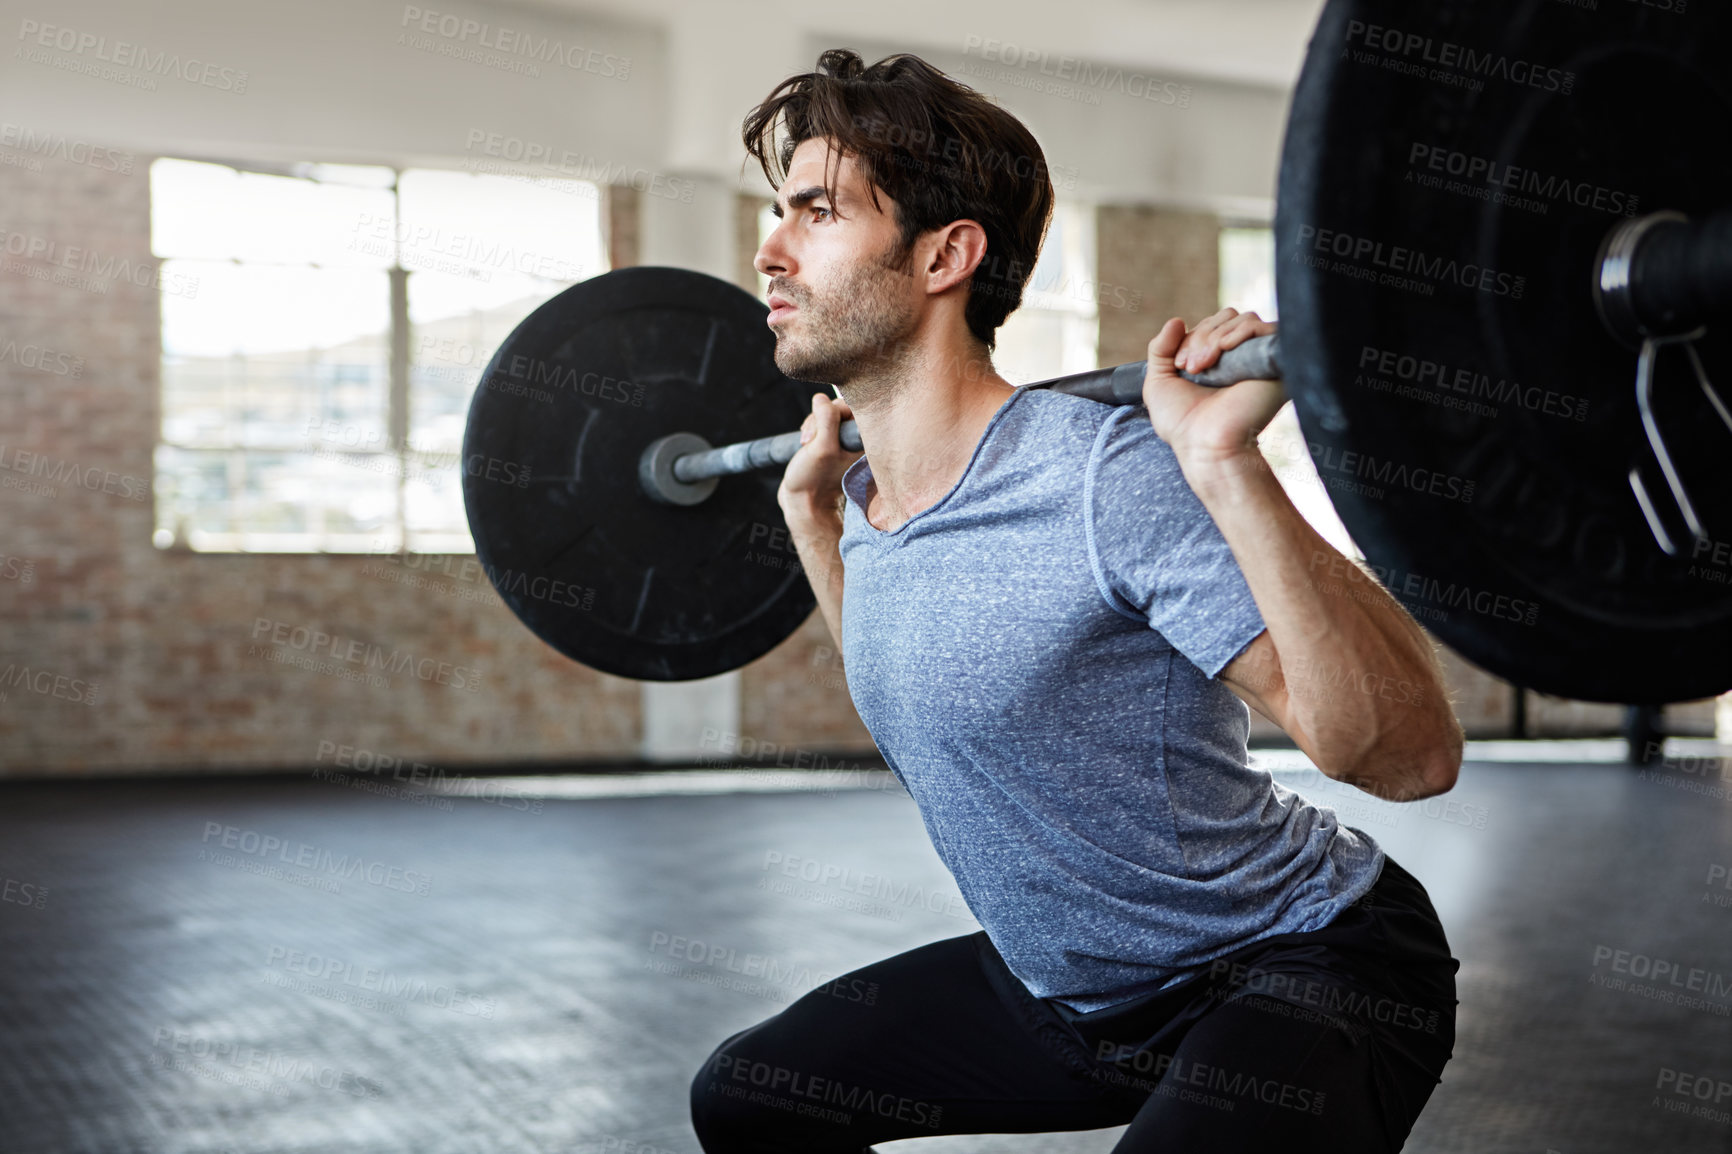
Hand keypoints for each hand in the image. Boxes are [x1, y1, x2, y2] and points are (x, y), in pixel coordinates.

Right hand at [779, 392, 862, 523]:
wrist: (803, 501)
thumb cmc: (814, 478)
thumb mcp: (822, 448)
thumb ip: (827, 420)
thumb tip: (821, 399)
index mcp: (864, 438)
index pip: (852, 405)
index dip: (832, 411)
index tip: (822, 431)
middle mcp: (858, 436)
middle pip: (838, 406)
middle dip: (818, 419)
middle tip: (810, 441)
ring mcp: (845, 438)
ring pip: (826, 413)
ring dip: (812, 425)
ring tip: (806, 446)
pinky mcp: (832, 440)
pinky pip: (820, 421)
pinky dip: (810, 429)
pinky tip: (806, 444)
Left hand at [1141, 309, 1285, 471]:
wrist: (1205, 447)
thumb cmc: (1184, 423)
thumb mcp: (1159, 382)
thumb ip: (1160, 349)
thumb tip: (1176, 320)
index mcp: (1222, 358)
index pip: (1213, 323)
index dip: (1193, 336)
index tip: (1181, 365)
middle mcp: (1244, 356)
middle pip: (1228, 317)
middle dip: (1202, 336)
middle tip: (1191, 368)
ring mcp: (1261, 358)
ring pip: (1244, 319)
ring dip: (1215, 337)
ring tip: (1203, 367)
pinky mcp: (1276, 363)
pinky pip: (1265, 328)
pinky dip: (1240, 332)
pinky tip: (1224, 350)